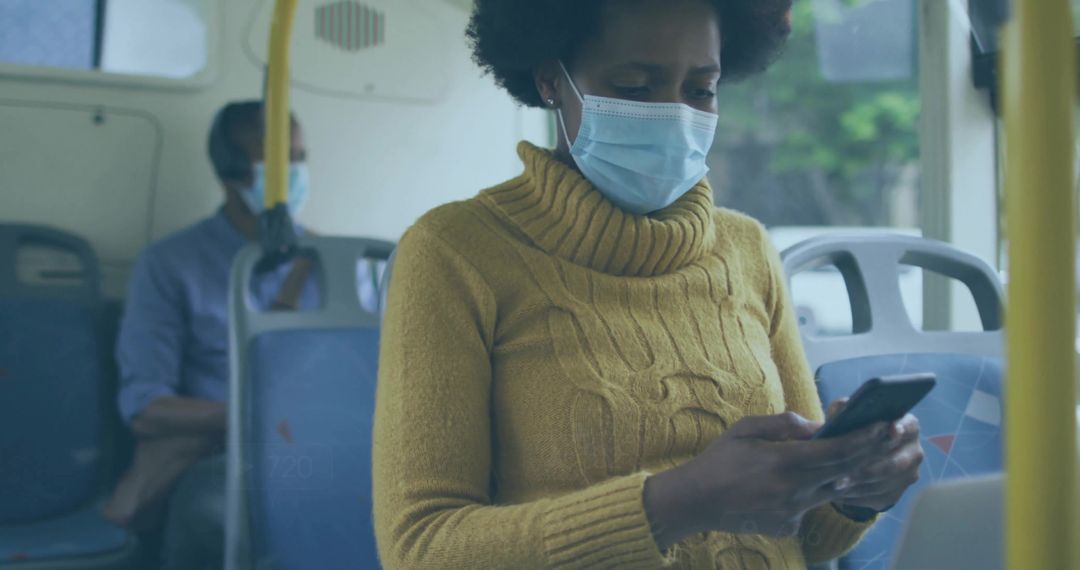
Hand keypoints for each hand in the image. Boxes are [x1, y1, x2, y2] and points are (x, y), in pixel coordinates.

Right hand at [644, 411, 896, 548]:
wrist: (696, 502)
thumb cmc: (718, 460)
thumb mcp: (745, 429)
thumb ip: (782, 424)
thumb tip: (816, 425)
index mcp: (783, 462)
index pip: (835, 450)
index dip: (863, 439)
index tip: (884, 426)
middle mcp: (794, 489)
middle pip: (844, 471)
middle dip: (870, 453)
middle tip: (891, 436)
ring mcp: (794, 511)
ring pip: (834, 489)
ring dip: (851, 472)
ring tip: (866, 455)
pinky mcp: (789, 525)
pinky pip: (813, 505)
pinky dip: (819, 491)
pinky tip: (815, 480)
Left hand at [827, 399, 923, 514]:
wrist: (857, 457)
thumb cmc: (850, 430)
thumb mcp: (846, 415)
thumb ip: (846, 410)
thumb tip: (842, 408)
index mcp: (907, 425)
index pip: (908, 426)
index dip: (898, 428)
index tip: (889, 430)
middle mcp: (913, 450)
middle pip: (892, 461)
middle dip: (866, 467)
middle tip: (844, 472)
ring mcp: (907, 475)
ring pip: (882, 482)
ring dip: (858, 484)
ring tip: (835, 484)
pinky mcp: (895, 494)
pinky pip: (876, 497)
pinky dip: (856, 496)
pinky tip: (838, 493)